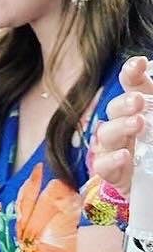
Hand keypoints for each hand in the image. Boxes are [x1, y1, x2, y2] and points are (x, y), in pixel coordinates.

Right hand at [91, 55, 151, 196]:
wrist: (151, 187)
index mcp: (140, 110)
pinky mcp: (112, 174)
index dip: (131, 74)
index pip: (132, 86)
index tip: (138, 64)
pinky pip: (103, 165)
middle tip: (138, 100)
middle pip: (114, 109)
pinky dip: (112, 159)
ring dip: (120, 126)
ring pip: (105, 134)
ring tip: (138, 123)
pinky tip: (125, 155)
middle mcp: (123, 126)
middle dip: (124, 102)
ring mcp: (114, 149)